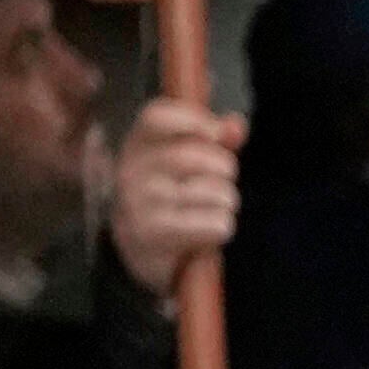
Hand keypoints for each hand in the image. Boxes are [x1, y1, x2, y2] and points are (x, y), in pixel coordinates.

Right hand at [107, 94, 242, 294]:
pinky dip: (222, 228)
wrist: (140, 251)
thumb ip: (213, 139)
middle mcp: (132, 171)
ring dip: (227, 202)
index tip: (215, 133)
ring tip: (212, 208)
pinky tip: (208, 232)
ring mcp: (142, 203)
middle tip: (222, 180)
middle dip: (224, 168)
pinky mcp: (156, 235)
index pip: (156, 117)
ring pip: (214, 193)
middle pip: (195, 156)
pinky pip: (215, 223)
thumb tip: (235, 126)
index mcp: (137, 144)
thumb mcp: (186, 160)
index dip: (193, 119)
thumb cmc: (169, 195)